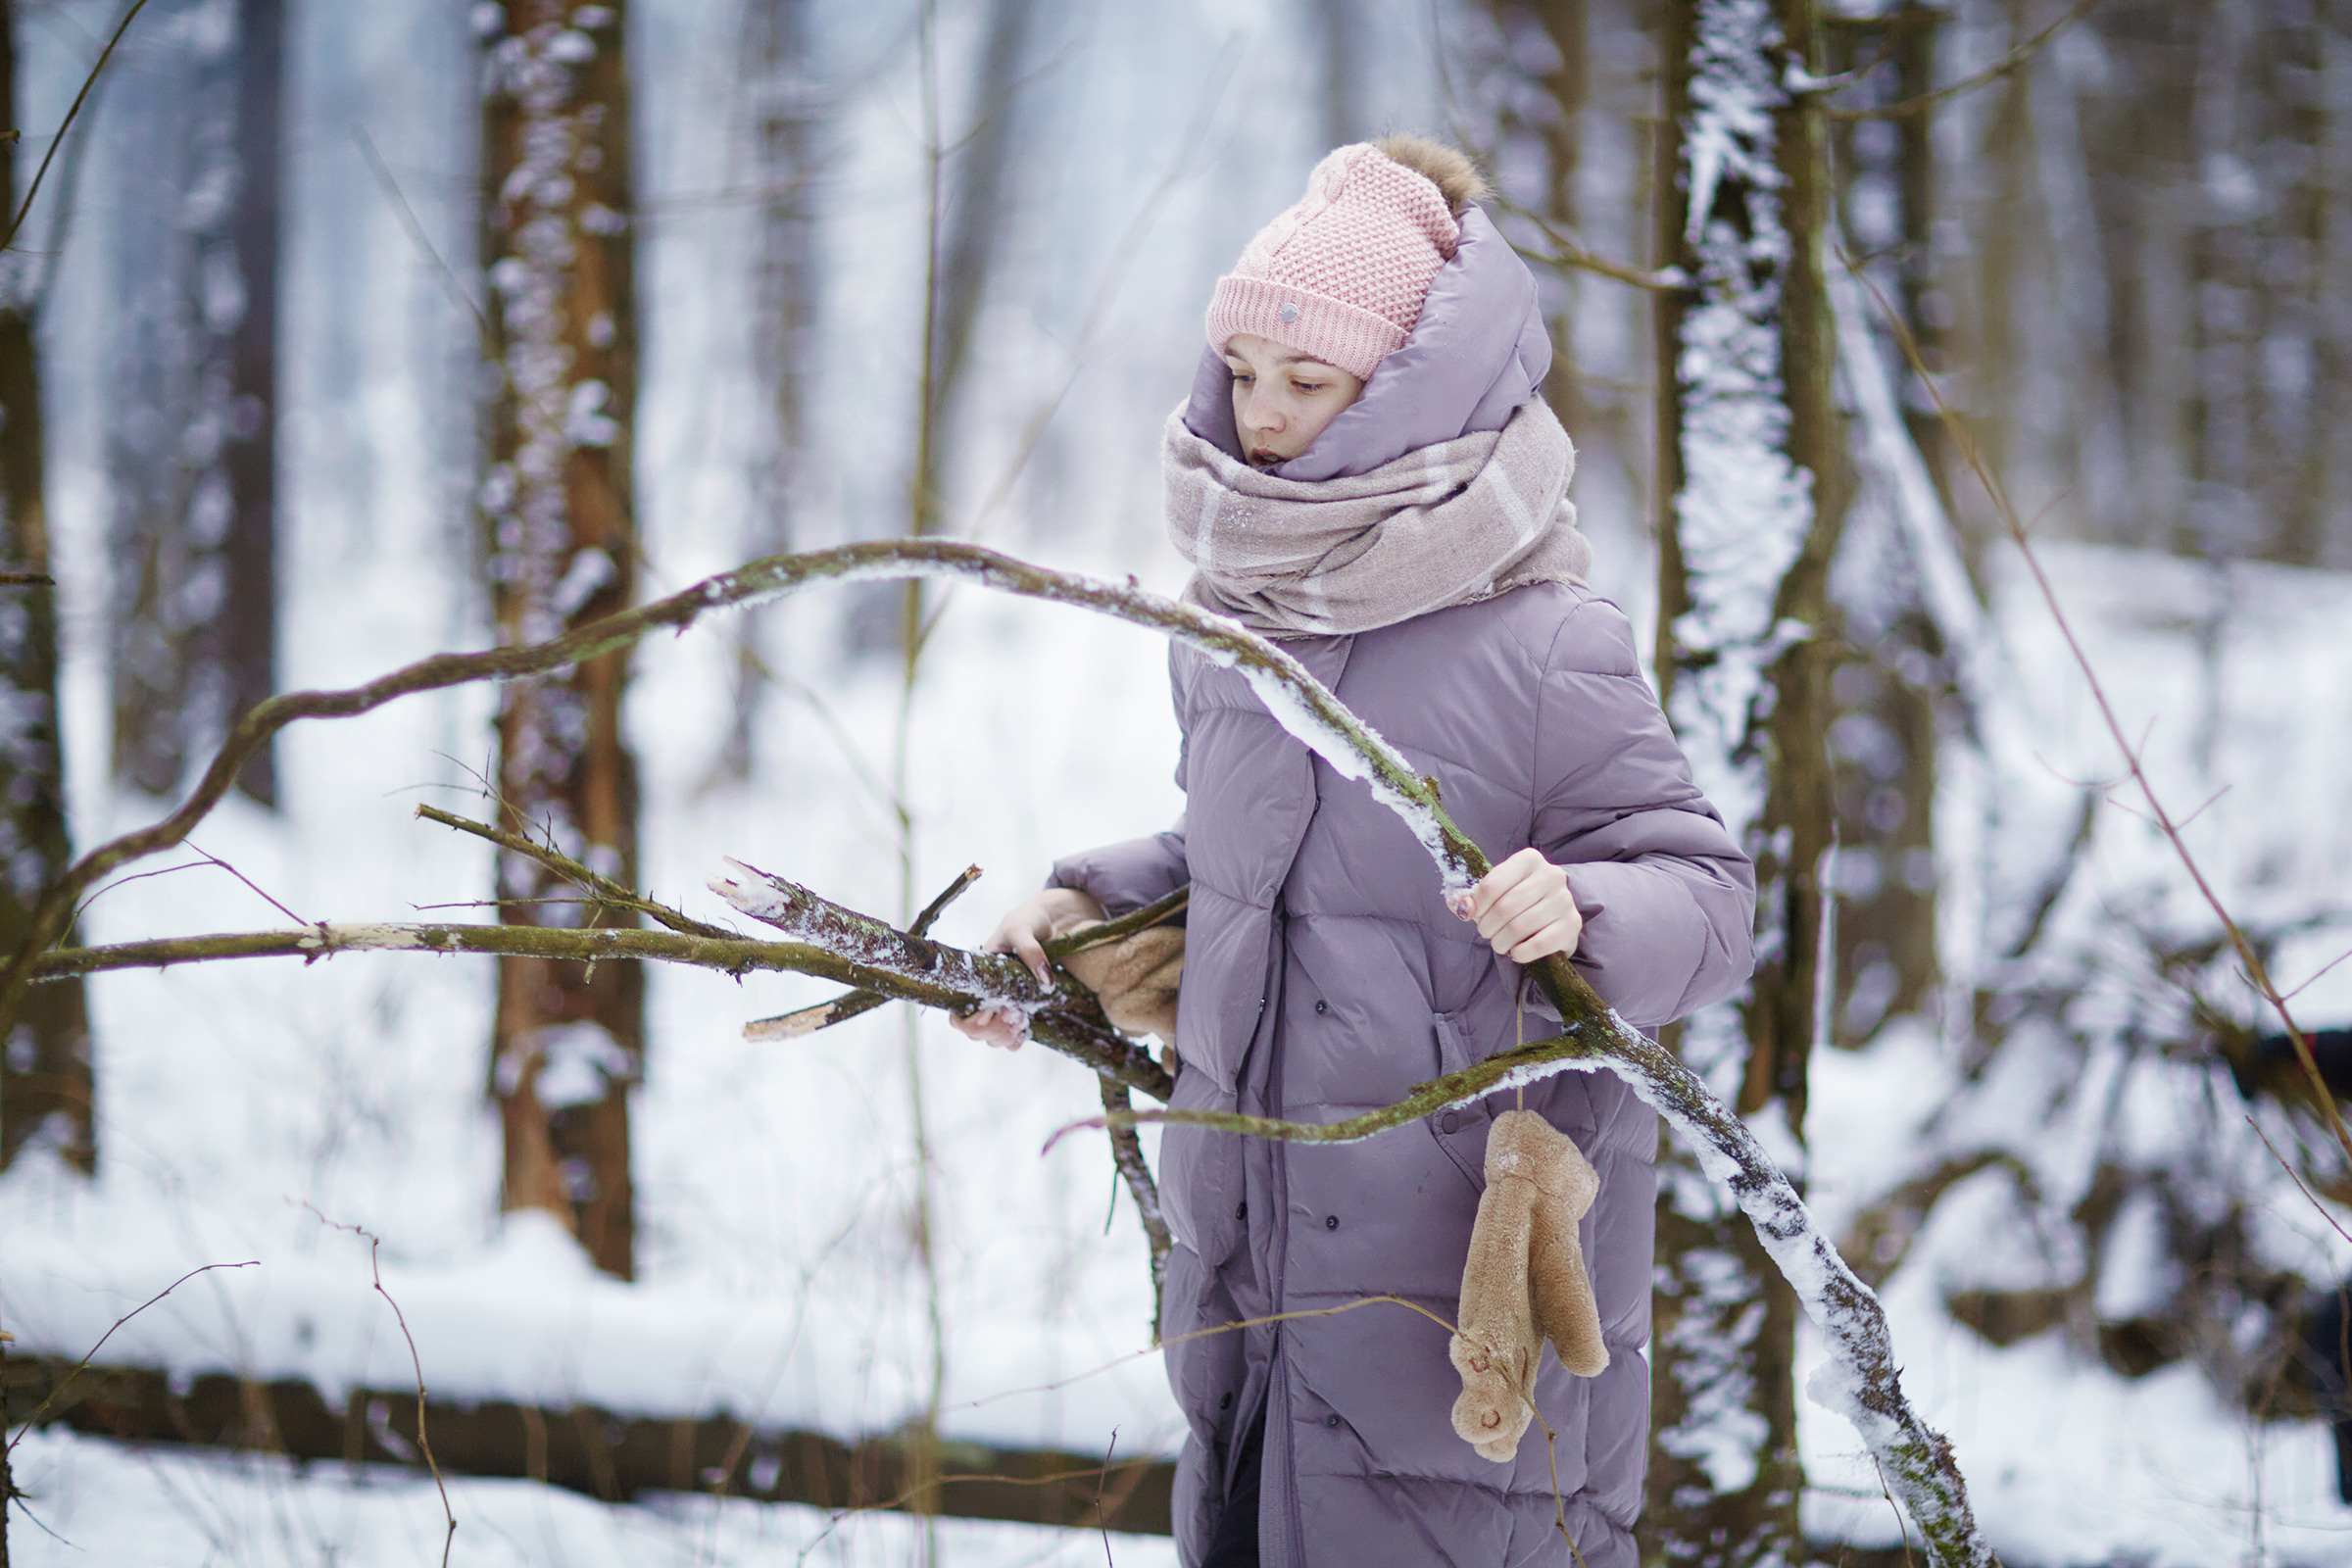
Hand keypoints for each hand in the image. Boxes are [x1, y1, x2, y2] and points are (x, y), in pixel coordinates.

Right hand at [948, 887, 1106, 1049]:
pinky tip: (1025, 1026)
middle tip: (1012, 1012)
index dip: (971, 1022)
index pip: (957, 1017)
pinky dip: (1017, 1039)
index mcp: (974, 979)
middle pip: (974, 1034)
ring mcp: (1001, 1006)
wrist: (1046, 922)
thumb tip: (1046, 982)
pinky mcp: (1021, 1009)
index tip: (991, 1010)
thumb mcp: (1021, 930)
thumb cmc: (1025, 923)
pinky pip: (1011, 1039)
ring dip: (1006, 1035)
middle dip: (993, 1029)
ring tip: (1021, 1017)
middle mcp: (984, 996)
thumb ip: (1031, 951)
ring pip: (992, 1040)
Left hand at [1458, 848, 1582, 965]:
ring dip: (1501, 942)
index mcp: (1529, 859)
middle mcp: (1551, 875)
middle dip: (1487, 927)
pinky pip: (1540, 944)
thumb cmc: (1518, 901)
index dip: (1476, 906)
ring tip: (1499, 944)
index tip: (1473, 916)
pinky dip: (1521, 953)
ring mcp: (1565, 899)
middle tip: (1486, 933)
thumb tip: (1460, 906)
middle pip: (1505, 907)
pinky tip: (1516, 952)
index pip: (1492, 884)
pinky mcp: (1573, 924)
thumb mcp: (1495, 892)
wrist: (1553, 916)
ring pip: (1520, 927)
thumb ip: (1472, 897)